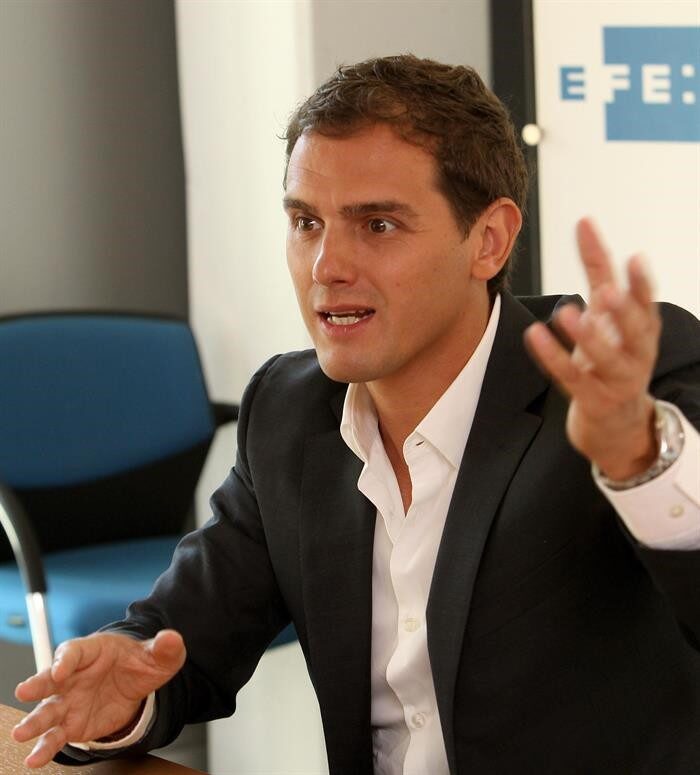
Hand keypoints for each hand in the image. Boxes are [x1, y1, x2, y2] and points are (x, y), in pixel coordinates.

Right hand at [12, 629, 185, 768]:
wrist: (134, 682)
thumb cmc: (138, 661)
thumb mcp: (157, 654)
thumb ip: (164, 647)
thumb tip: (172, 638)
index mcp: (92, 651)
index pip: (74, 651)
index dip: (66, 659)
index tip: (61, 669)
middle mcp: (74, 676)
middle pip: (51, 678)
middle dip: (38, 684)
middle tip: (25, 690)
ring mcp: (70, 700)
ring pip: (48, 710)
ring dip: (34, 721)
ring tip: (22, 733)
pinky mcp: (72, 724)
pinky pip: (56, 736)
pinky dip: (45, 747)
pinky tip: (35, 759)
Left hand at [524, 218, 660, 479]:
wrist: (616, 419)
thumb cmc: (611, 355)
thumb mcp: (609, 312)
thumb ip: (598, 269)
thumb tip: (584, 222)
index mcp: (643, 328)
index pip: (645, 302)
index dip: (641, 282)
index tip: (634, 258)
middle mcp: (636, 353)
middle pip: (636, 332)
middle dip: (624, 312)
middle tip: (608, 294)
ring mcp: (616, 379)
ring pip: (606, 358)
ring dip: (587, 337)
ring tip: (566, 314)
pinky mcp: (592, 398)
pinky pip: (571, 377)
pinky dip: (553, 357)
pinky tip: (535, 335)